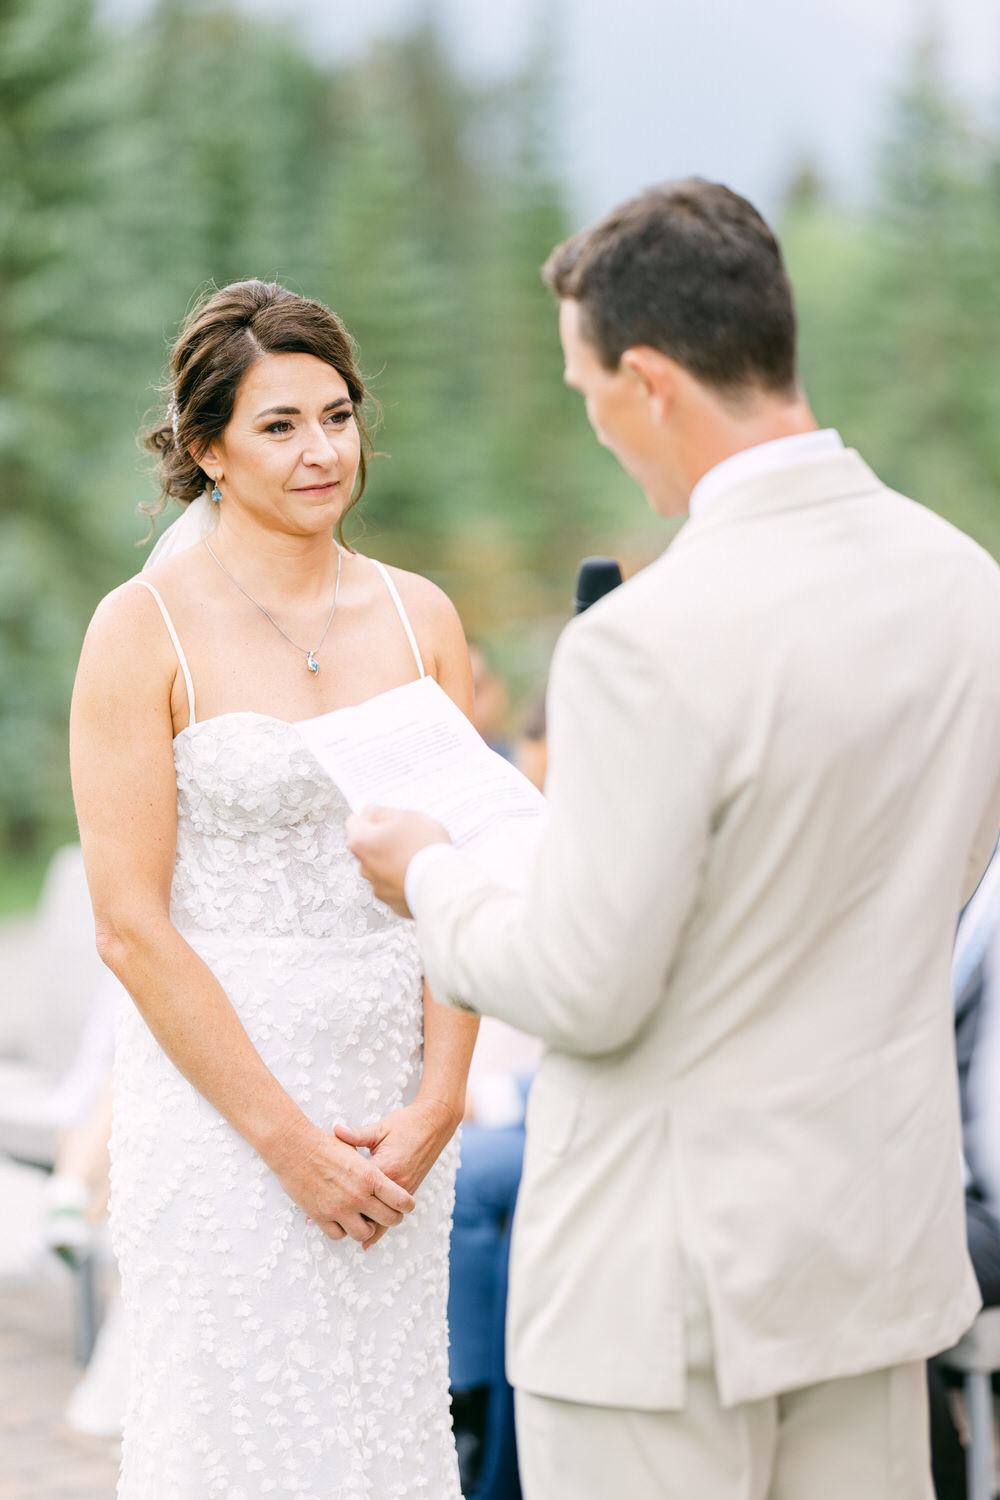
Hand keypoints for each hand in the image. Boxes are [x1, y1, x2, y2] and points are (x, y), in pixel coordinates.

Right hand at [265, 1117, 415, 1244]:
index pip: (400, 1199)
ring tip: (365, 1220)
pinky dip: (342, 1230)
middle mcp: (358, 1195)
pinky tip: (343, 1220)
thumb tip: (383, 1173)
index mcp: (370, 1176)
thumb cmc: (322, 1143)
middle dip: (391, 1219)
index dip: (406, 1205)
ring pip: (363, 1233)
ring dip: (366, 1228)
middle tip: (389, 1215)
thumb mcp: (353, 1148)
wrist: (292, 1147)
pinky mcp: (320, 1216)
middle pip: (387, 1219)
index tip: (405, 1205)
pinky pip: (338, 1235)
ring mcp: (339, 1208)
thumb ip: (369, 1165)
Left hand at [335, 1097, 460, 1248]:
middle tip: (320, 1221)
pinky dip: (380, 1228)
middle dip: (346, 1217)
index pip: (357, 1189)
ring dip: (363, 1227)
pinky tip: (367, 1240)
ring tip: (340, 1233)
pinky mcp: (410, 1190)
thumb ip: (357, 1134)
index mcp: (385, 1168)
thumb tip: (336, 1129)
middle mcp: (396, 1184)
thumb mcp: (380, 1128)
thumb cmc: (406, 1124)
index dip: (334, 1193)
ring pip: (382, 1220)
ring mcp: (405, 1189)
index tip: (315, 1198)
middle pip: (368, 1211)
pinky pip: (393, 1215)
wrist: (435, 1124)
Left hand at [345, 807, 451, 917]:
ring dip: (393, 861)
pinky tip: (420, 874)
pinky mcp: (393, 903)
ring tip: (417, 857)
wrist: (443, 885)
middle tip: (407, 835)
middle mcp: (363, 867)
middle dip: (383, 841)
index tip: (383, 816)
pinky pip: (395, 886)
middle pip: (368, 847)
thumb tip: (368, 812)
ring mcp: (378, 887)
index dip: (370, 817)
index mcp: (361, 842)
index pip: (354, 822)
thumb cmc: (424, 847)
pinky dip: (403, 880)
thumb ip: (381, 813)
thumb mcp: (405, 817)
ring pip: (381, 868)